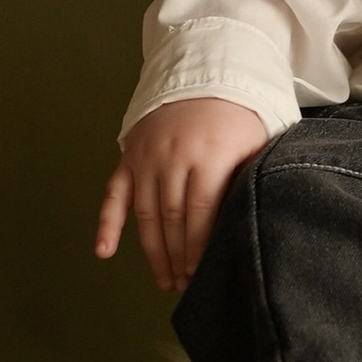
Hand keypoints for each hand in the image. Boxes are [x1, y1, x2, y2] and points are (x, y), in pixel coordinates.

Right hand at [92, 97, 268, 293]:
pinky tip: (104, 252)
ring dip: (154, 252)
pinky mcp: (129, 157)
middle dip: (178, 257)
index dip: (199, 248)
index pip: (201, 214)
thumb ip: (251, 180)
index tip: (200, 274)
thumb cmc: (239, 118)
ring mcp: (147, 157)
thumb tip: (252, 225)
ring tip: (165, 280)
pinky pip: (114, 194)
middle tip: (185, 285)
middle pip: (172, 219)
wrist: (205, 76)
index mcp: (209, 154)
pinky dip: (106, 224)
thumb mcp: (257, 143)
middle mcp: (173, 156)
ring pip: (146, 214)